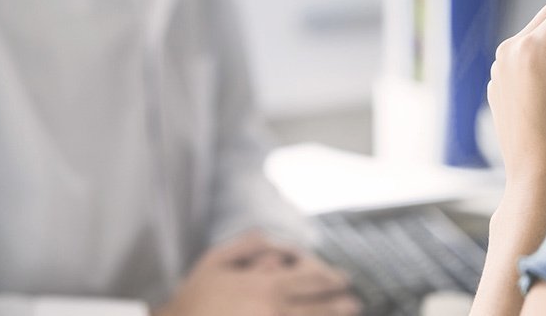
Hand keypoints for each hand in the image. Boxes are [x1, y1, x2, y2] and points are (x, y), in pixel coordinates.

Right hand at [154, 232, 360, 315]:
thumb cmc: (192, 299)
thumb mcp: (214, 261)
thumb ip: (249, 245)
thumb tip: (274, 238)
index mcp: (265, 288)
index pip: (311, 281)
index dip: (331, 280)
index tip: (343, 280)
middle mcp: (274, 312)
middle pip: (319, 307)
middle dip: (340, 304)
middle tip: (353, 302)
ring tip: (348, 314)